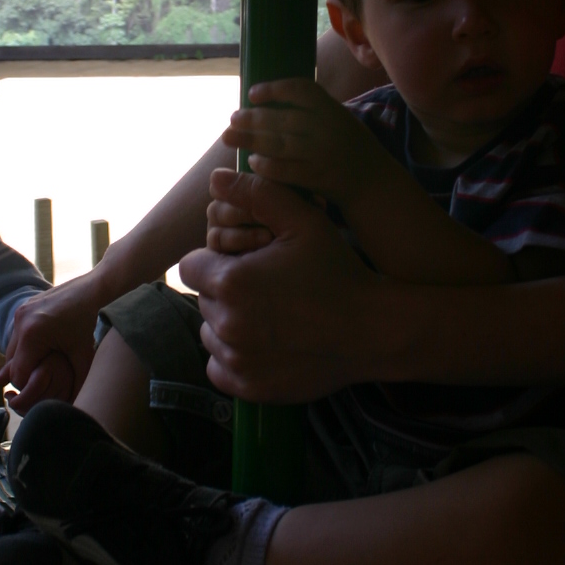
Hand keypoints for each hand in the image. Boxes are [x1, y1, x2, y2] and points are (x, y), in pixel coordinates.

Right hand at [0, 278, 101, 405]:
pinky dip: (26, 345)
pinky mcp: (23, 308)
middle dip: (25, 374)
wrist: (94, 290)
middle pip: (11, 362)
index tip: (42, 390)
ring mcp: (20, 313)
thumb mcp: (83, 357)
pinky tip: (41, 350)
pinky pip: (17, 335)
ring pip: (12, 348)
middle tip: (40, 381)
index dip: (29, 387)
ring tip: (41, 366)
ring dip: (24, 359)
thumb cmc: (90, 324)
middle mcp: (21, 322)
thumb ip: (76, 384)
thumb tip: (74, 409)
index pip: (19, 374)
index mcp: (32, 335)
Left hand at [181, 170, 380, 400]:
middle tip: (265, 289)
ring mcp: (236, 359)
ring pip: (211, 334)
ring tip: (269, 316)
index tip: (244, 263)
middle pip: (204, 300)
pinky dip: (234, 357)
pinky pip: (219, 368)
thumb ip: (257, 194)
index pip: (191, 267)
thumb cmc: (339, 271)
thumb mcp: (305, 221)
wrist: (373, 331)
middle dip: (225, 291)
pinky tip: (265, 344)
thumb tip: (217, 177)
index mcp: (231, 281)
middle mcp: (226, 324)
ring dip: (229, 324)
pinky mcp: (248, 387)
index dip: (215, 261)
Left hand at [221, 78, 385, 210]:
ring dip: (250, 139)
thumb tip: (269, 101)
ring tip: (229, 137)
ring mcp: (322, 153)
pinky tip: (252, 161)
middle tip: (232, 118)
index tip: (252, 94)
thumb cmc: (349, 146)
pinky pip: (284, 169)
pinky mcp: (317, 177)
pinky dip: (265, 165)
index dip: (274, 89)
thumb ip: (311, 110)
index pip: (300, 90)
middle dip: (252, 118)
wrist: (373, 181)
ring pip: (278, 144)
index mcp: (332, 109)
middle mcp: (327, 128)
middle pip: (282, 118)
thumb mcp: (338, 119)